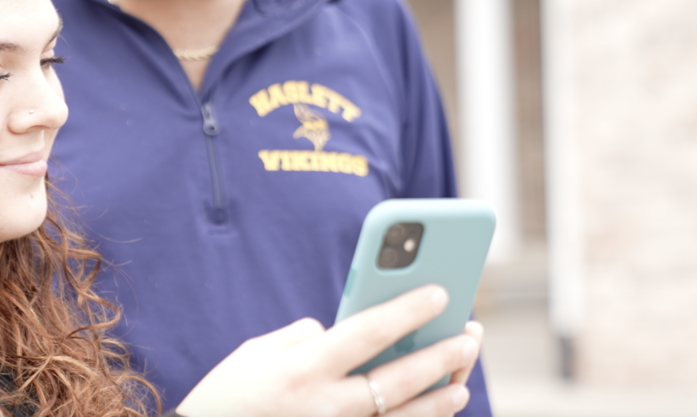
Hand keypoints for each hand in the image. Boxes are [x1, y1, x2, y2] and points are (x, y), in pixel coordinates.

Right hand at [176, 285, 480, 416]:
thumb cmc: (227, 397)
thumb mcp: (257, 354)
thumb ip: (302, 338)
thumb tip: (340, 334)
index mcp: (302, 369)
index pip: (368, 332)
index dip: (408, 310)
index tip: (441, 292)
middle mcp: (324, 406)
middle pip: (397, 379)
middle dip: (439, 355)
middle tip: (469, 335)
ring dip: (438, 399)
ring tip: (460, 380)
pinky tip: (433, 413)